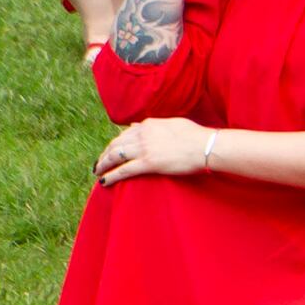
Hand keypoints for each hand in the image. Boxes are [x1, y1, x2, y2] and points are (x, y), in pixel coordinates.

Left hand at [95, 117, 217, 185]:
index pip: (125, 134)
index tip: (111, 151)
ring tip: (98, 172)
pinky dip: (111, 176)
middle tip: (99, 164)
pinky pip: (123, 170)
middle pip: (115, 145)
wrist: (205, 146)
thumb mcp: (173, 123)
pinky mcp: (147, 163)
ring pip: (115, 157)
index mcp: (149, 124)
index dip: (115, 144)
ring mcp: (144, 149)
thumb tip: (136, 125)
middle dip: (104, 155)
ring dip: (103, 165)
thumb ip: (154, 124)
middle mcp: (143, 134)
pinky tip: (104, 181)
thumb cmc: (195, 135)